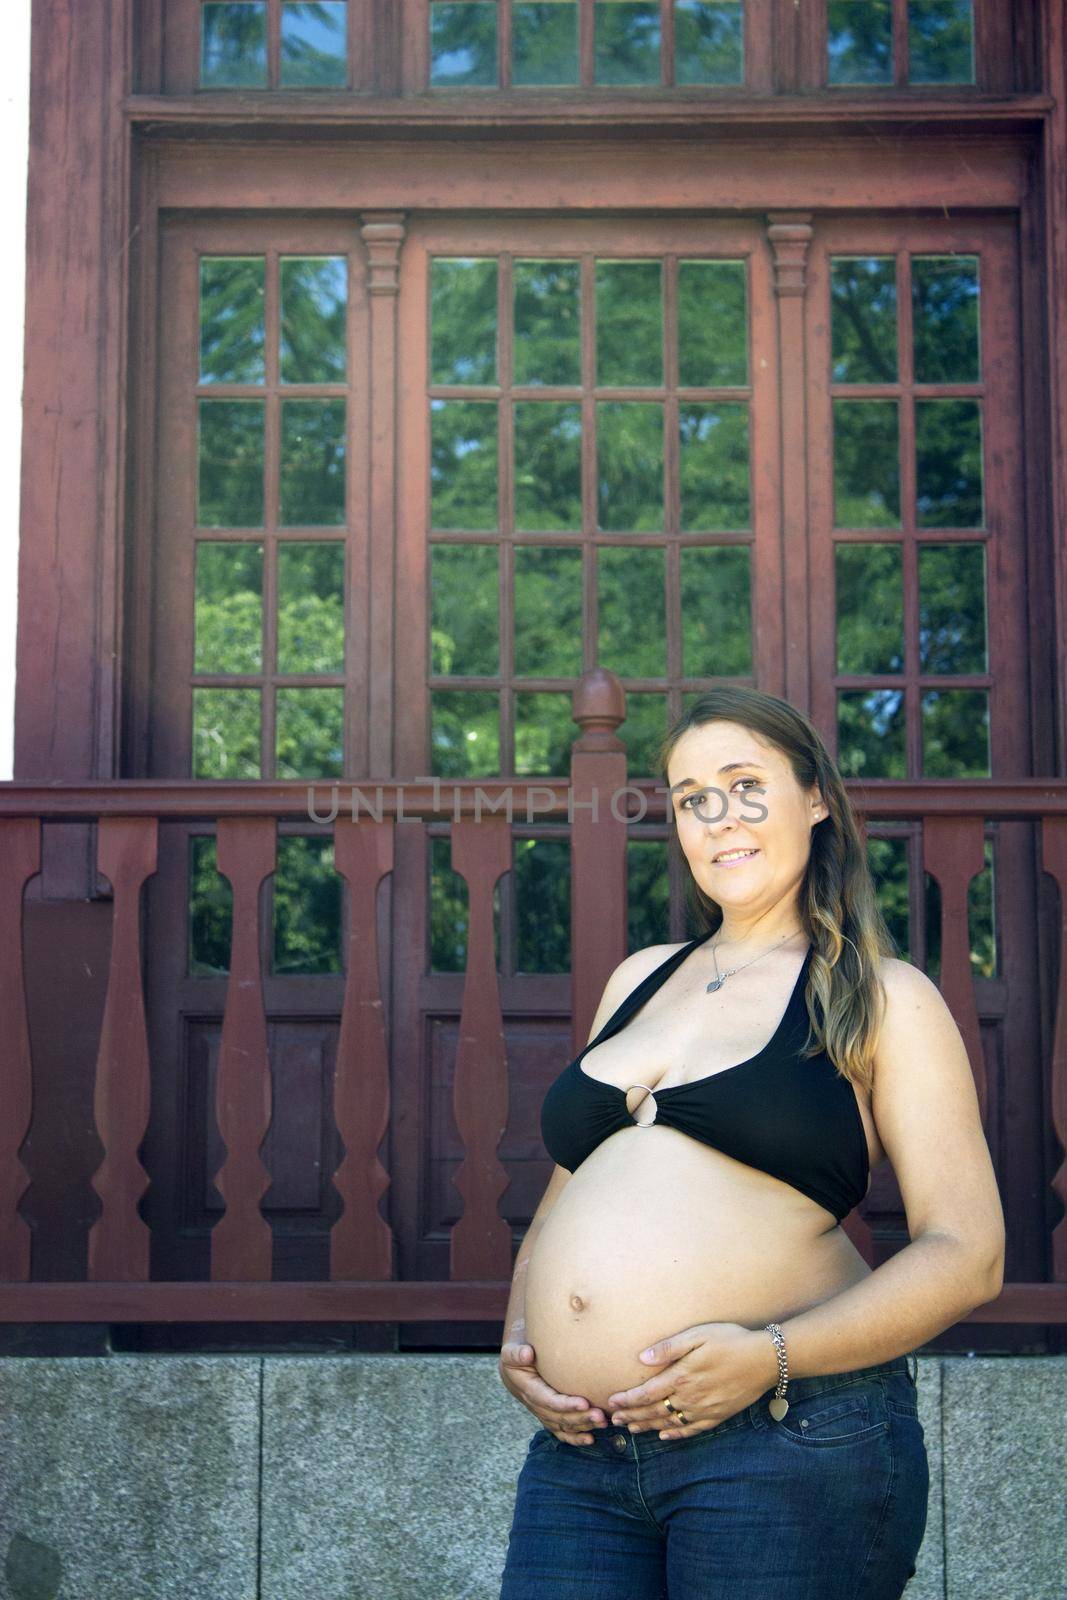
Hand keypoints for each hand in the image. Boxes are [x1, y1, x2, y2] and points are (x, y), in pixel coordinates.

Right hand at [498, 1339, 607, 1445]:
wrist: (514, 1368)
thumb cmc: (516, 1357)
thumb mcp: (511, 1352)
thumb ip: (516, 1353)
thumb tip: (527, 1354)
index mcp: (529, 1391)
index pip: (549, 1401)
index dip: (566, 1405)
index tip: (584, 1403)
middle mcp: (537, 1406)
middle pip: (560, 1417)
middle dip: (581, 1418)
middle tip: (600, 1415)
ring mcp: (544, 1414)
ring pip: (564, 1426)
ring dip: (584, 1426)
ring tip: (603, 1423)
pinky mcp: (550, 1417)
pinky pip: (562, 1432)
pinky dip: (575, 1438)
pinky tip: (591, 1439)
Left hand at [605, 1321, 779, 1439]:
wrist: (765, 1360)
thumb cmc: (730, 1340)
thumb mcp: (698, 1335)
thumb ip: (669, 1348)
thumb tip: (642, 1358)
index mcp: (682, 1376)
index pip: (646, 1394)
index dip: (627, 1400)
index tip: (611, 1403)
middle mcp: (690, 1398)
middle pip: (654, 1411)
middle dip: (632, 1416)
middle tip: (613, 1421)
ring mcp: (704, 1410)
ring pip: (669, 1423)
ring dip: (648, 1426)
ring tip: (632, 1429)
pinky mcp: (717, 1416)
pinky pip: (691, 1430)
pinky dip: (675, 1435)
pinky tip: (665, 1436)